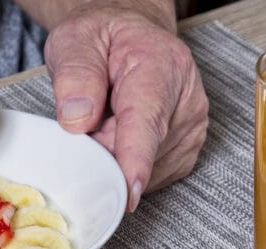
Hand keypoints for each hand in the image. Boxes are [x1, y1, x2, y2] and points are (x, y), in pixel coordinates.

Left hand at [44, 2, 207, 210]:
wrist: (130, 38)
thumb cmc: (105, 40)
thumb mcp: (76, 40)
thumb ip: (75, 75)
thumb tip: (77, 120)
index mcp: (161, 67)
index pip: (147, 123)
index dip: (135, 161)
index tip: (128, 193)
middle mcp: (186, 101)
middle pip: (141, 154)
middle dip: (105, 151)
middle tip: (87, 120)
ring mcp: (191, 130)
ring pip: (146, 172)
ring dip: (117, 159)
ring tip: (108, 121)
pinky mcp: (186, 152)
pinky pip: (152, 178)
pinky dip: (129, 167)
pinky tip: (121, 138)